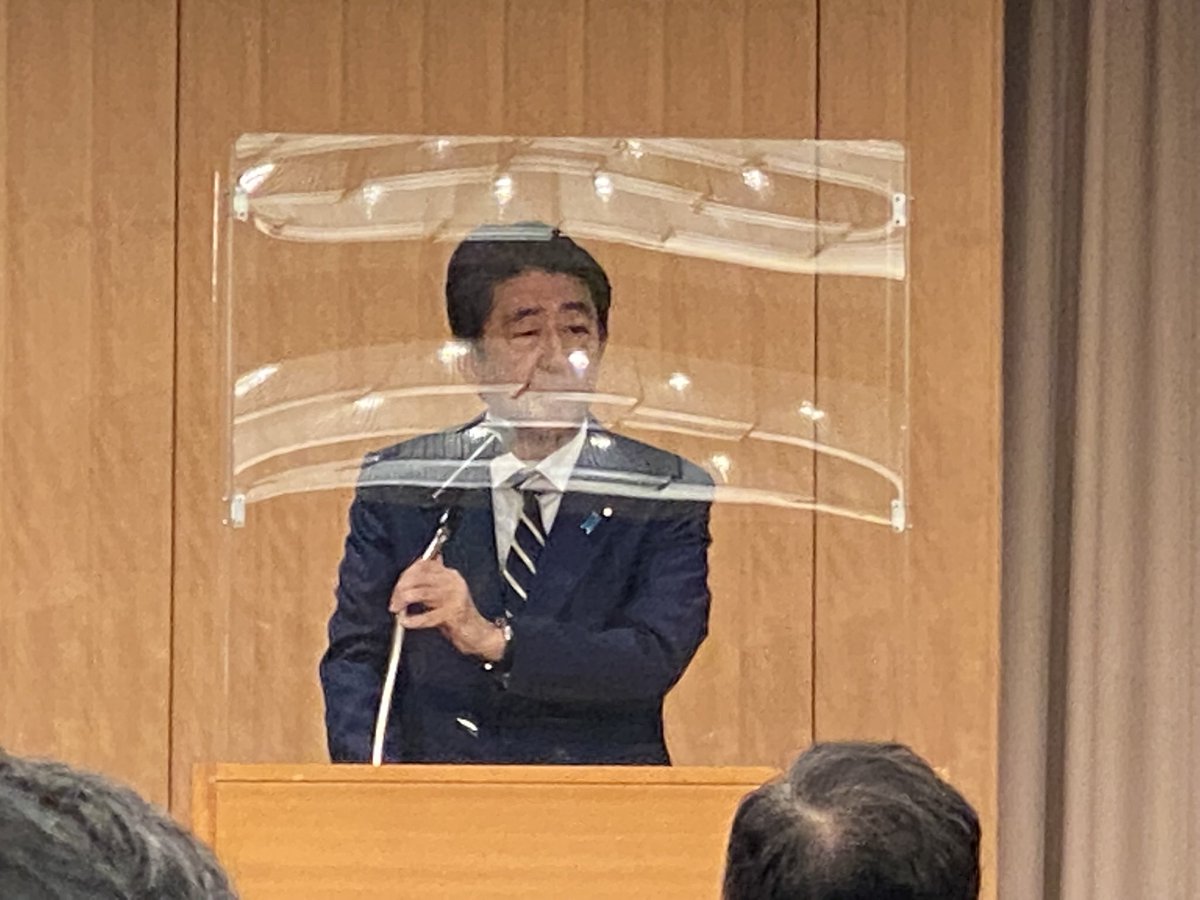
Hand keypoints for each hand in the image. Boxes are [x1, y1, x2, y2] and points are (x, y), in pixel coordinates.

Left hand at [390, 558, 504, 661]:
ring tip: (397, 609)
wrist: (476, 634)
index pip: (424, 565)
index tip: (397, 586)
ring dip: (404, 601)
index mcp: (451, 575)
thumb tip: (417, 564)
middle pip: (420, 576)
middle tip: (394, 600)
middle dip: (401, 588)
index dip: (406, 574)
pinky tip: (405, 621)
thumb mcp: (445, 592)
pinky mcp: (453, 614)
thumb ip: (432, 579)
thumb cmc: (458, 615)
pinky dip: (412, 620)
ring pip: (421, 593)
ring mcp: (454, 597)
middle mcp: (454, 582)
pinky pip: (427, 616)